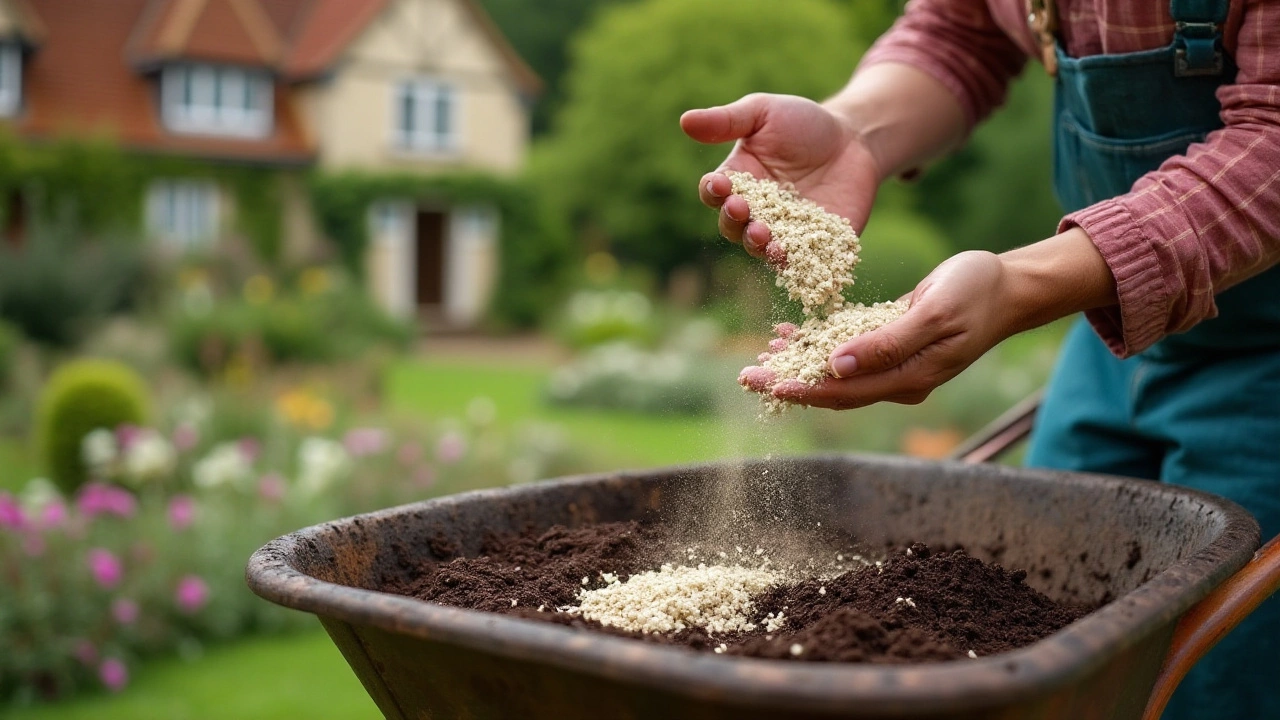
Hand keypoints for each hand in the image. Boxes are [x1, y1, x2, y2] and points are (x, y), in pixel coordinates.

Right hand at [680, 94, 881, 260]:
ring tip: (765, 237)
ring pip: (762, 249)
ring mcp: (783, 232)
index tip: (721, 184)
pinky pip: (802, 262)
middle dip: (734, 220)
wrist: (855, 140)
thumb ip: (727, 120)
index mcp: (737, 181)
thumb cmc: (803, 123)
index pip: (714, 192)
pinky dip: (799, 266)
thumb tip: (684, 120)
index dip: (713, 191)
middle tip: (741, 209)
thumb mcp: (763, 112)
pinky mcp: (815, 247)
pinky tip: (800, 262)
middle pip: (732, 226)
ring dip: (759, 245)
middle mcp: (755, 212)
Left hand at [741, 251, 1014, 408]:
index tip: (769, 384)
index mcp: (909, 379)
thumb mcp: (933, 313)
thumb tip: (837, 366)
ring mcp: (896, 365)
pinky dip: (818, 344)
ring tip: (761, 355)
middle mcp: (899, 379)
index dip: (805, 390)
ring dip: (799, 363)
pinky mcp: (893, 345)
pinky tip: (791, 334)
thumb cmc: (976, 293)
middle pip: (834, 389)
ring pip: (837, 372)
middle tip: (745, 375)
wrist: (1009, 286)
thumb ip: (886, 342)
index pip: (846, 393)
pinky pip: (849, 351)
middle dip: (789, 381)